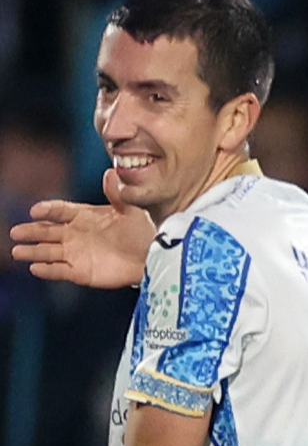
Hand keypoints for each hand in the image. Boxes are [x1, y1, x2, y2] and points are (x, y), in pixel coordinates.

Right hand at [12, 171, 154, 288]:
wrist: (153, 256)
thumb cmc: (143, 231)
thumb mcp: (131, 209)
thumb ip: (117, 194)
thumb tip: (112, 173)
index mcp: (84, 216)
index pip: (59, 211)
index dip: (47, 210)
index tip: (35, 211)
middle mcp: (75, 234)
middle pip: (47, 232)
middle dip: (31, 232)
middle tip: (15, 232)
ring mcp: (76, 253)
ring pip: (48, 252)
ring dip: (32, 251)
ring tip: (17, 251)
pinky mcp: (81, 272)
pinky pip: (60, 271)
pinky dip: (48, 270)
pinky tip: (35, 268)